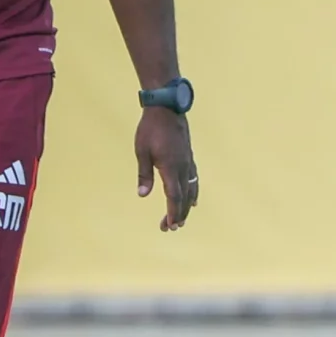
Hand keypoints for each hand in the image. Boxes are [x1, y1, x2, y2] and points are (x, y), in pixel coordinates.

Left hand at [134, 107, 197, 231]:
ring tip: (182, 220)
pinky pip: (194, 179)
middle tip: (171, 228)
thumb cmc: (150, 128)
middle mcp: (183, 167)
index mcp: (170, 168)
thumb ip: (144, 174)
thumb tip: (142, 194)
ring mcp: (188, 162)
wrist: (167, 107)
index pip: (174, 197)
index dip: (173, 213)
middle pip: (184, 197)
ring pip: (191, 190)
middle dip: (178, 214)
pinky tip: (194, 200)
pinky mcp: (189, 157)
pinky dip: (193, 192)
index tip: (170, 226)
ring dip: (186, 206)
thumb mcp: (142, 151)